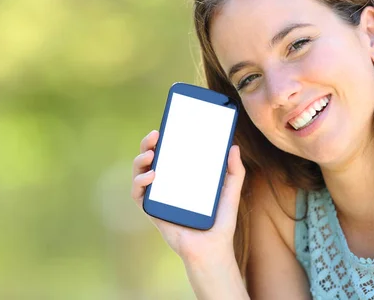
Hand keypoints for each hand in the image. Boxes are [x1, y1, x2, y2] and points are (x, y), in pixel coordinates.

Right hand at [131, 130, 245, 265]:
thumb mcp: (231, 190)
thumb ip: (235, 170)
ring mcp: (157, 196)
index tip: (167, 124)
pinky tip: (151, 176)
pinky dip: (140, 182)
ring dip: (140, 159)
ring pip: (140, 172)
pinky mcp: (152, 210)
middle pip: (150, 158)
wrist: (212, 248)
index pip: (169, 151)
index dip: (164, 137)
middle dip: (148, 143)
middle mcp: (166, 183)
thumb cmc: (220, 221)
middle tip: (156, 134)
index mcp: (182, 175)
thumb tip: (234, 146)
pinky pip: (138, 194)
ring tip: (152, 153)